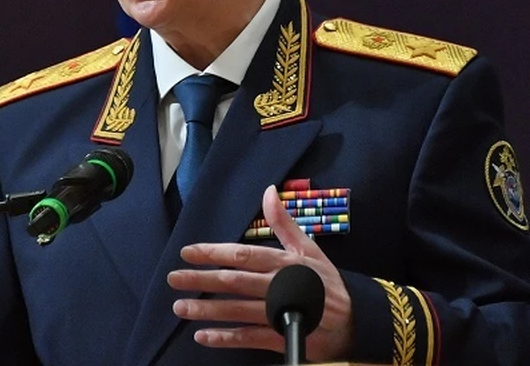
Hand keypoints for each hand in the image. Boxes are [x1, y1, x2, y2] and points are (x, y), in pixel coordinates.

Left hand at [167, 184, 352, 360]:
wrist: (355, 320)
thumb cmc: (325, 281)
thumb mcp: (308, 248)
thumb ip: (283, 222)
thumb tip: (267, 192)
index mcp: (284, 262)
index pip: (243, 255)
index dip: (214, 253)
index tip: (188, 252)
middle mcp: (279, 286)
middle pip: (234, 282)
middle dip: (201, 280)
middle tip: (174, 279)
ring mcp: (280, 313)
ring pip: (238, 310)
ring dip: (208, 309)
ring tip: (181, 307)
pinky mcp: (282, 337)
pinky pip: (249, 338)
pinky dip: (225, 338)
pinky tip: (203, 336)